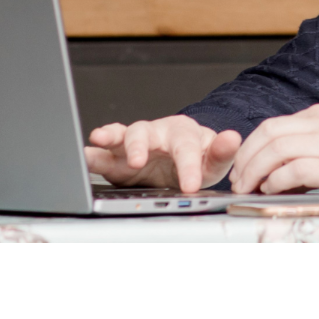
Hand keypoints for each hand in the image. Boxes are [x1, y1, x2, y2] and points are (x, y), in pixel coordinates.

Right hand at [85, 116, 240, 192]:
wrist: (183, 157)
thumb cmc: (198, 154)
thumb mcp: (214, 159)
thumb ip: (222, 152)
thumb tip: (232, 137)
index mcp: (183, 133)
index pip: (187, 147)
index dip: (188, 166)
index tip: (189, 186)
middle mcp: (158, 133)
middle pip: (146, 132)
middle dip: (139, 145)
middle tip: (138, 161)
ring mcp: (138, 142)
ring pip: (123, 135)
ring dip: (111, 137)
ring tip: (99, 138)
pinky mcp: (120, 156)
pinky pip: (106, 152)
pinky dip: (95, 153)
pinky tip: (86, 154)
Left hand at [229, 104, 318, 199]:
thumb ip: (304, 145)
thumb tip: (268, 167)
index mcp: (318, 116)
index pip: (271, 126)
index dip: (249, 147)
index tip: (240, 167)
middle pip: (270, 133)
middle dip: (247, 158)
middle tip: (238, 180)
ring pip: (279, 149)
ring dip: (257, 170)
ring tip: (250, 187)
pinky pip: (298, 169)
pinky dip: (279, 180)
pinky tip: (273, 189)